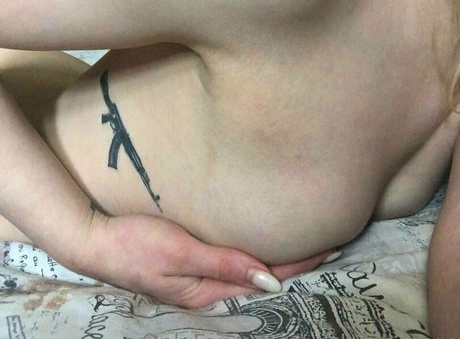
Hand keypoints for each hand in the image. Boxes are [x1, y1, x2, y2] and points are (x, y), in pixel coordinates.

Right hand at [73, 212, 334, 308]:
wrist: (95, 238)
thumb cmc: (135, 245)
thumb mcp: (180, 255)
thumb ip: (224, 265)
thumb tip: (272, 280)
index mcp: (208, 289)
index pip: (264, 277)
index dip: (298, 265)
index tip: (328, 249)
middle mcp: (208, 286)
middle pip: (261, 275)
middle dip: (295, 263)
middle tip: (328, 245)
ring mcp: (198, 275)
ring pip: (248, 267)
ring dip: (277, 257)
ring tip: (305, 244)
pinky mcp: (189, 261)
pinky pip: (231, 259)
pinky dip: (253, 253)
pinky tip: (262, 244)